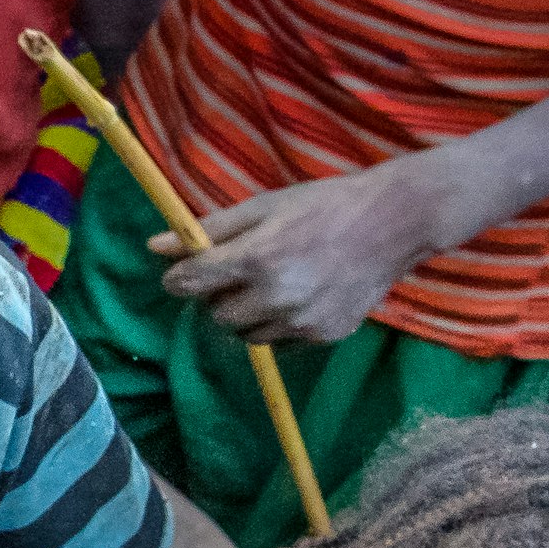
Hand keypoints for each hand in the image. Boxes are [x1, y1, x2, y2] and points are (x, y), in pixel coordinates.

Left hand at [156, 156, 459, 345]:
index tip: (184, 272)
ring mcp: (302, 321)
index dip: (179, 277)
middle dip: (215, 296)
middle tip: (235, 272)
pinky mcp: (323, 335)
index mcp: (256, 258)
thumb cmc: (324, 205)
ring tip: (267, 283)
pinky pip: (279, 342)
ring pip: (246, 334)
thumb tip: (155, 246)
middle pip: (215, 315)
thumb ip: (209, 229)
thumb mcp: (263, 206)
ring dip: (244, 314)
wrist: (393, 223)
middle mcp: (276, 297)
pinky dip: (276, 324)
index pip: (190, 284)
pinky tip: (295, 295)